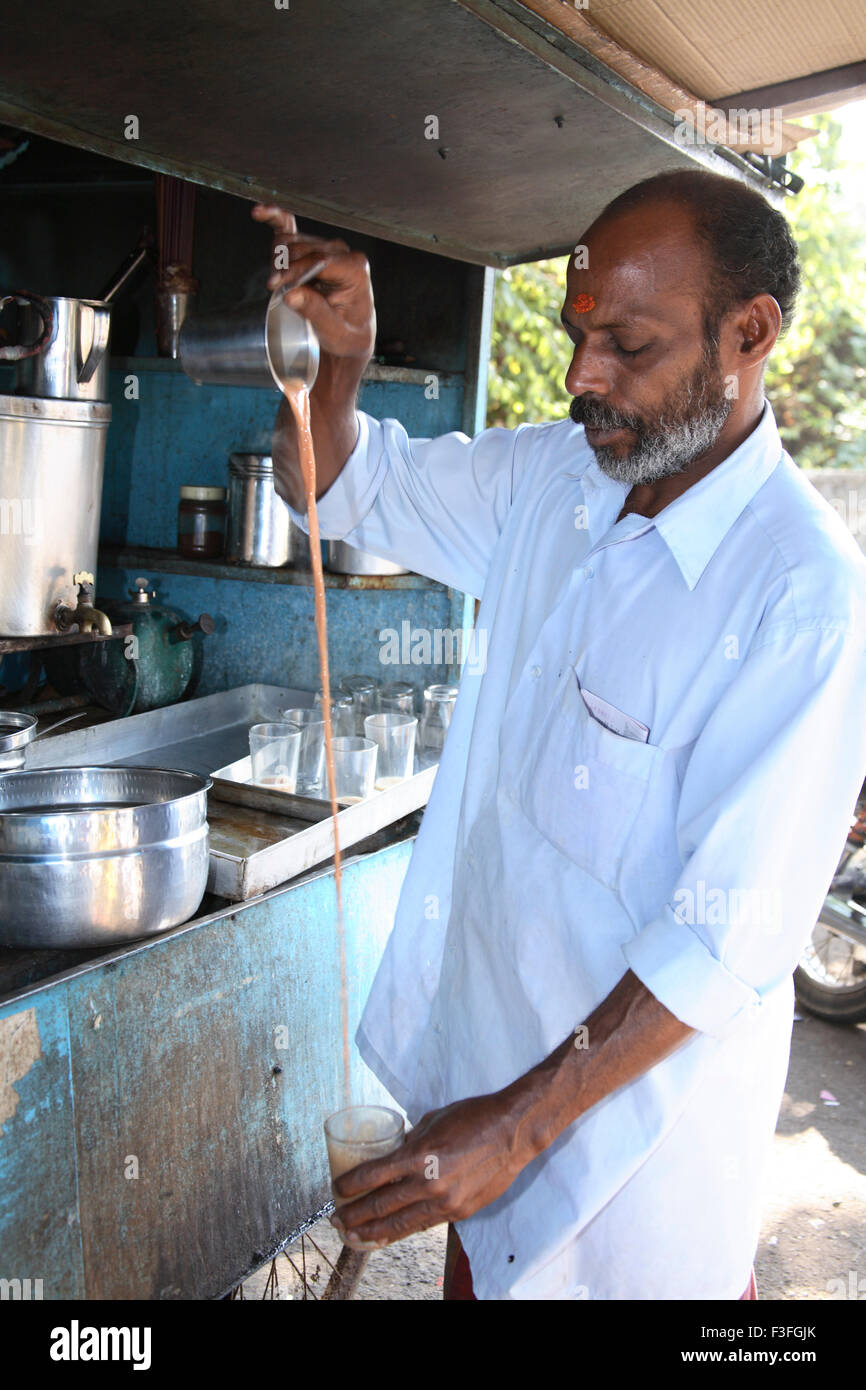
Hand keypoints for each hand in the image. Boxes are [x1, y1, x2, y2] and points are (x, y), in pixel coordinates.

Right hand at [250, 203, 375, 363]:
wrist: (348, 338)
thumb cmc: (347, 336)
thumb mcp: (335, 333)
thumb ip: (316, 312)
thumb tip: (291, 295)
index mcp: (355, 269)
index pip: (320, 259)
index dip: (296, 271)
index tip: (279, 286)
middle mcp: (341, 253)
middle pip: (302, 249)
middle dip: (286, 269)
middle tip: (276, 292)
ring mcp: (324, 248)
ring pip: (290, 243)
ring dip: (278, 261)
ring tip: (278, 284)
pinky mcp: (309, 249)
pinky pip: (288, 226)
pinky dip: (273, 218)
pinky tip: (259, 212)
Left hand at [331, 1092, 535, 1247]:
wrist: (513, 1132)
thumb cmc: (474, 1117)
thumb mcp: (434, 1120)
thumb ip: (412, 1141)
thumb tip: (394, 1153)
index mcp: (419, 1155)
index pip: (373, 1176)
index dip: (349, 1186)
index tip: (336, 1189)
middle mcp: (429, 1183)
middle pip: (381, 1207)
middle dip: (354, 1216)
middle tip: (337, 1221)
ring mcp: (446, 1201)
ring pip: (401, 1224)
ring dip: (373, 1232)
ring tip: (355, 1236)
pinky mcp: (460, 1212)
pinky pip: (425, 1224)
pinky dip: (404, 1229)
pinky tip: (389, 1233)